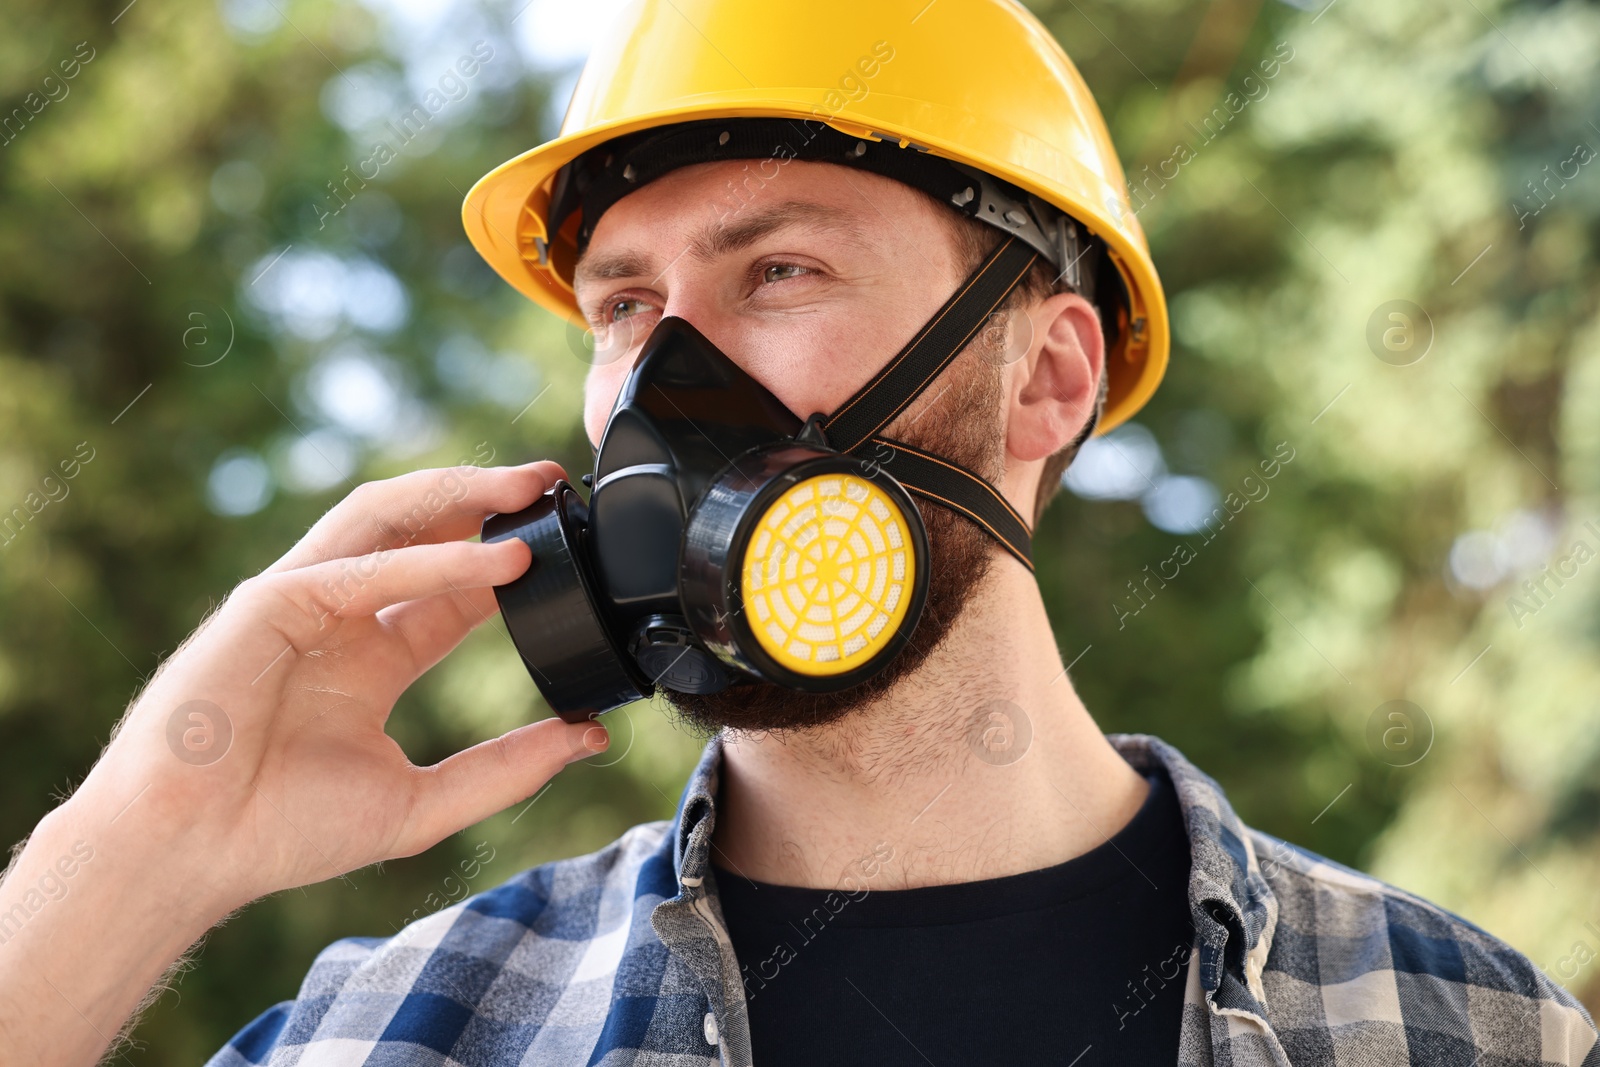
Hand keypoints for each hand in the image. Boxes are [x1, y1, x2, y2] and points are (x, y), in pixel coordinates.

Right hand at [0, 459, 612, 1065]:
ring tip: (531, 487)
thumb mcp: (421, 803)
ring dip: (461, 495)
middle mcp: (341, 616)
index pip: (454, 588)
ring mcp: (304, 600)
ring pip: (388, 518)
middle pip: (423, 530)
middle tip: (560, 485)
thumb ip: (507, 769)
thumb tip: (593, 735)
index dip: (512, 557)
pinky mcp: (270, 602)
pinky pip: (362, 568)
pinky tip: (496, 560)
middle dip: (489, 500)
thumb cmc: (281, 831)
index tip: (580, 546)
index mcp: (371, 657)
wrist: (190, 855)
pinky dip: (432, 560)